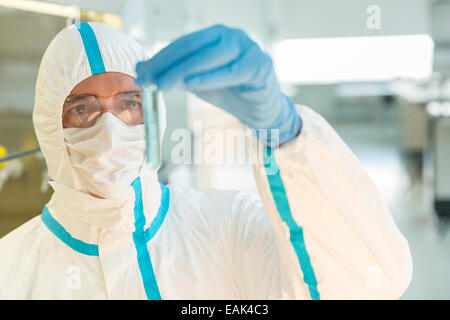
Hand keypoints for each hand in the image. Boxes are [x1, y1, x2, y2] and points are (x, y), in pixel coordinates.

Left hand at [135, 24, 300, 145]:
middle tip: (147, 80)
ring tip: (162, 85)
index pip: (183, 44)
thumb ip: (174, 73)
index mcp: (216, 36)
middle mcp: (232, 36)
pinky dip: (210, 77)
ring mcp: (248, 48)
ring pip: (210, 56)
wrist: (262, 110)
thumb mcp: (198, 82)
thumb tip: (141, 68)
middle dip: (167, 64)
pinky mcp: (259, 65)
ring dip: (183, 70)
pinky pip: (231, 71)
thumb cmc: (232, 92)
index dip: (160, 58)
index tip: (141, 74)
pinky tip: (190, 84)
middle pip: (193, 47)